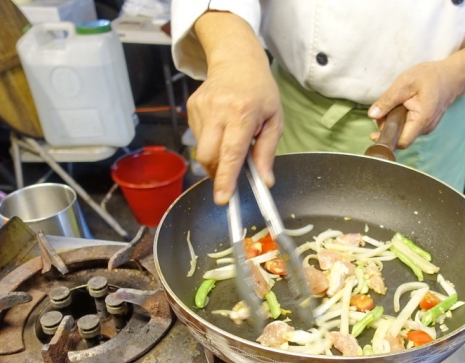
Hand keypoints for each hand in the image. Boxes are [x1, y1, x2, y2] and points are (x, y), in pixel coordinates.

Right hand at [189, 12, 282, 204]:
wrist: (236, 60)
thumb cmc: (261, 92)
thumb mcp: (274, 120)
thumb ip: (267, 152)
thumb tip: (264, 181)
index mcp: (243, 113)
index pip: (231, 153)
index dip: (226, 178)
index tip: (223, 199)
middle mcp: (218, 111)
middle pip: (208, 156)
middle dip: (217, 173)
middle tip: (229, 176)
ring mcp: (200, 109)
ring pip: (201, 150)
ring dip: (215, 157)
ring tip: (229, 141)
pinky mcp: (190, 108)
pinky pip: (197, 138)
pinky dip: (210, 142)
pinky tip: (220, 129)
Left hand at [368, 33, 464, 147]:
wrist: (452, 76)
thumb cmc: (430, 77)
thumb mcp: (404, 83)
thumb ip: (387, 100)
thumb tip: (372, 115)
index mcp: (421, 120)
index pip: (401, 142)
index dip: (386, 140)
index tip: (374, 134)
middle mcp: (426, 128)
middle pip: (400, 137)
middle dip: (388, 126)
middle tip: (384, 108)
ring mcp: (427, 127)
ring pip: (404, 132)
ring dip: (394, 122)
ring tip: (396, 103)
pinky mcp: (426, 125)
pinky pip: (409, 127)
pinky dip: (402, 119)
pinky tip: (403, 106)